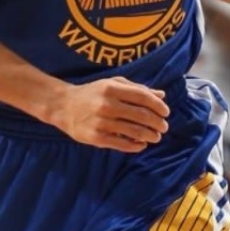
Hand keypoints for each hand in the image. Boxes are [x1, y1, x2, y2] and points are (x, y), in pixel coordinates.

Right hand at [49, 77, 168, 152]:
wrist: (63, 106)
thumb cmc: (92, 93)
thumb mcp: (112, 84)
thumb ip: (137, 89)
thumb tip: (161, 96)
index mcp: (112, 88)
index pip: (143, 97)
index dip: (158, 106)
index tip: (166, 112)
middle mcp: (107, 105)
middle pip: (141, 116)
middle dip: (157, 123)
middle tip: (164, 127)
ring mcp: (101, 122)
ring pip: (134, 131)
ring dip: (150, 135)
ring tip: (155, 137)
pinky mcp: (96, 138)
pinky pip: (122, 144)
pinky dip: (136, 146)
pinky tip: (141, 145)